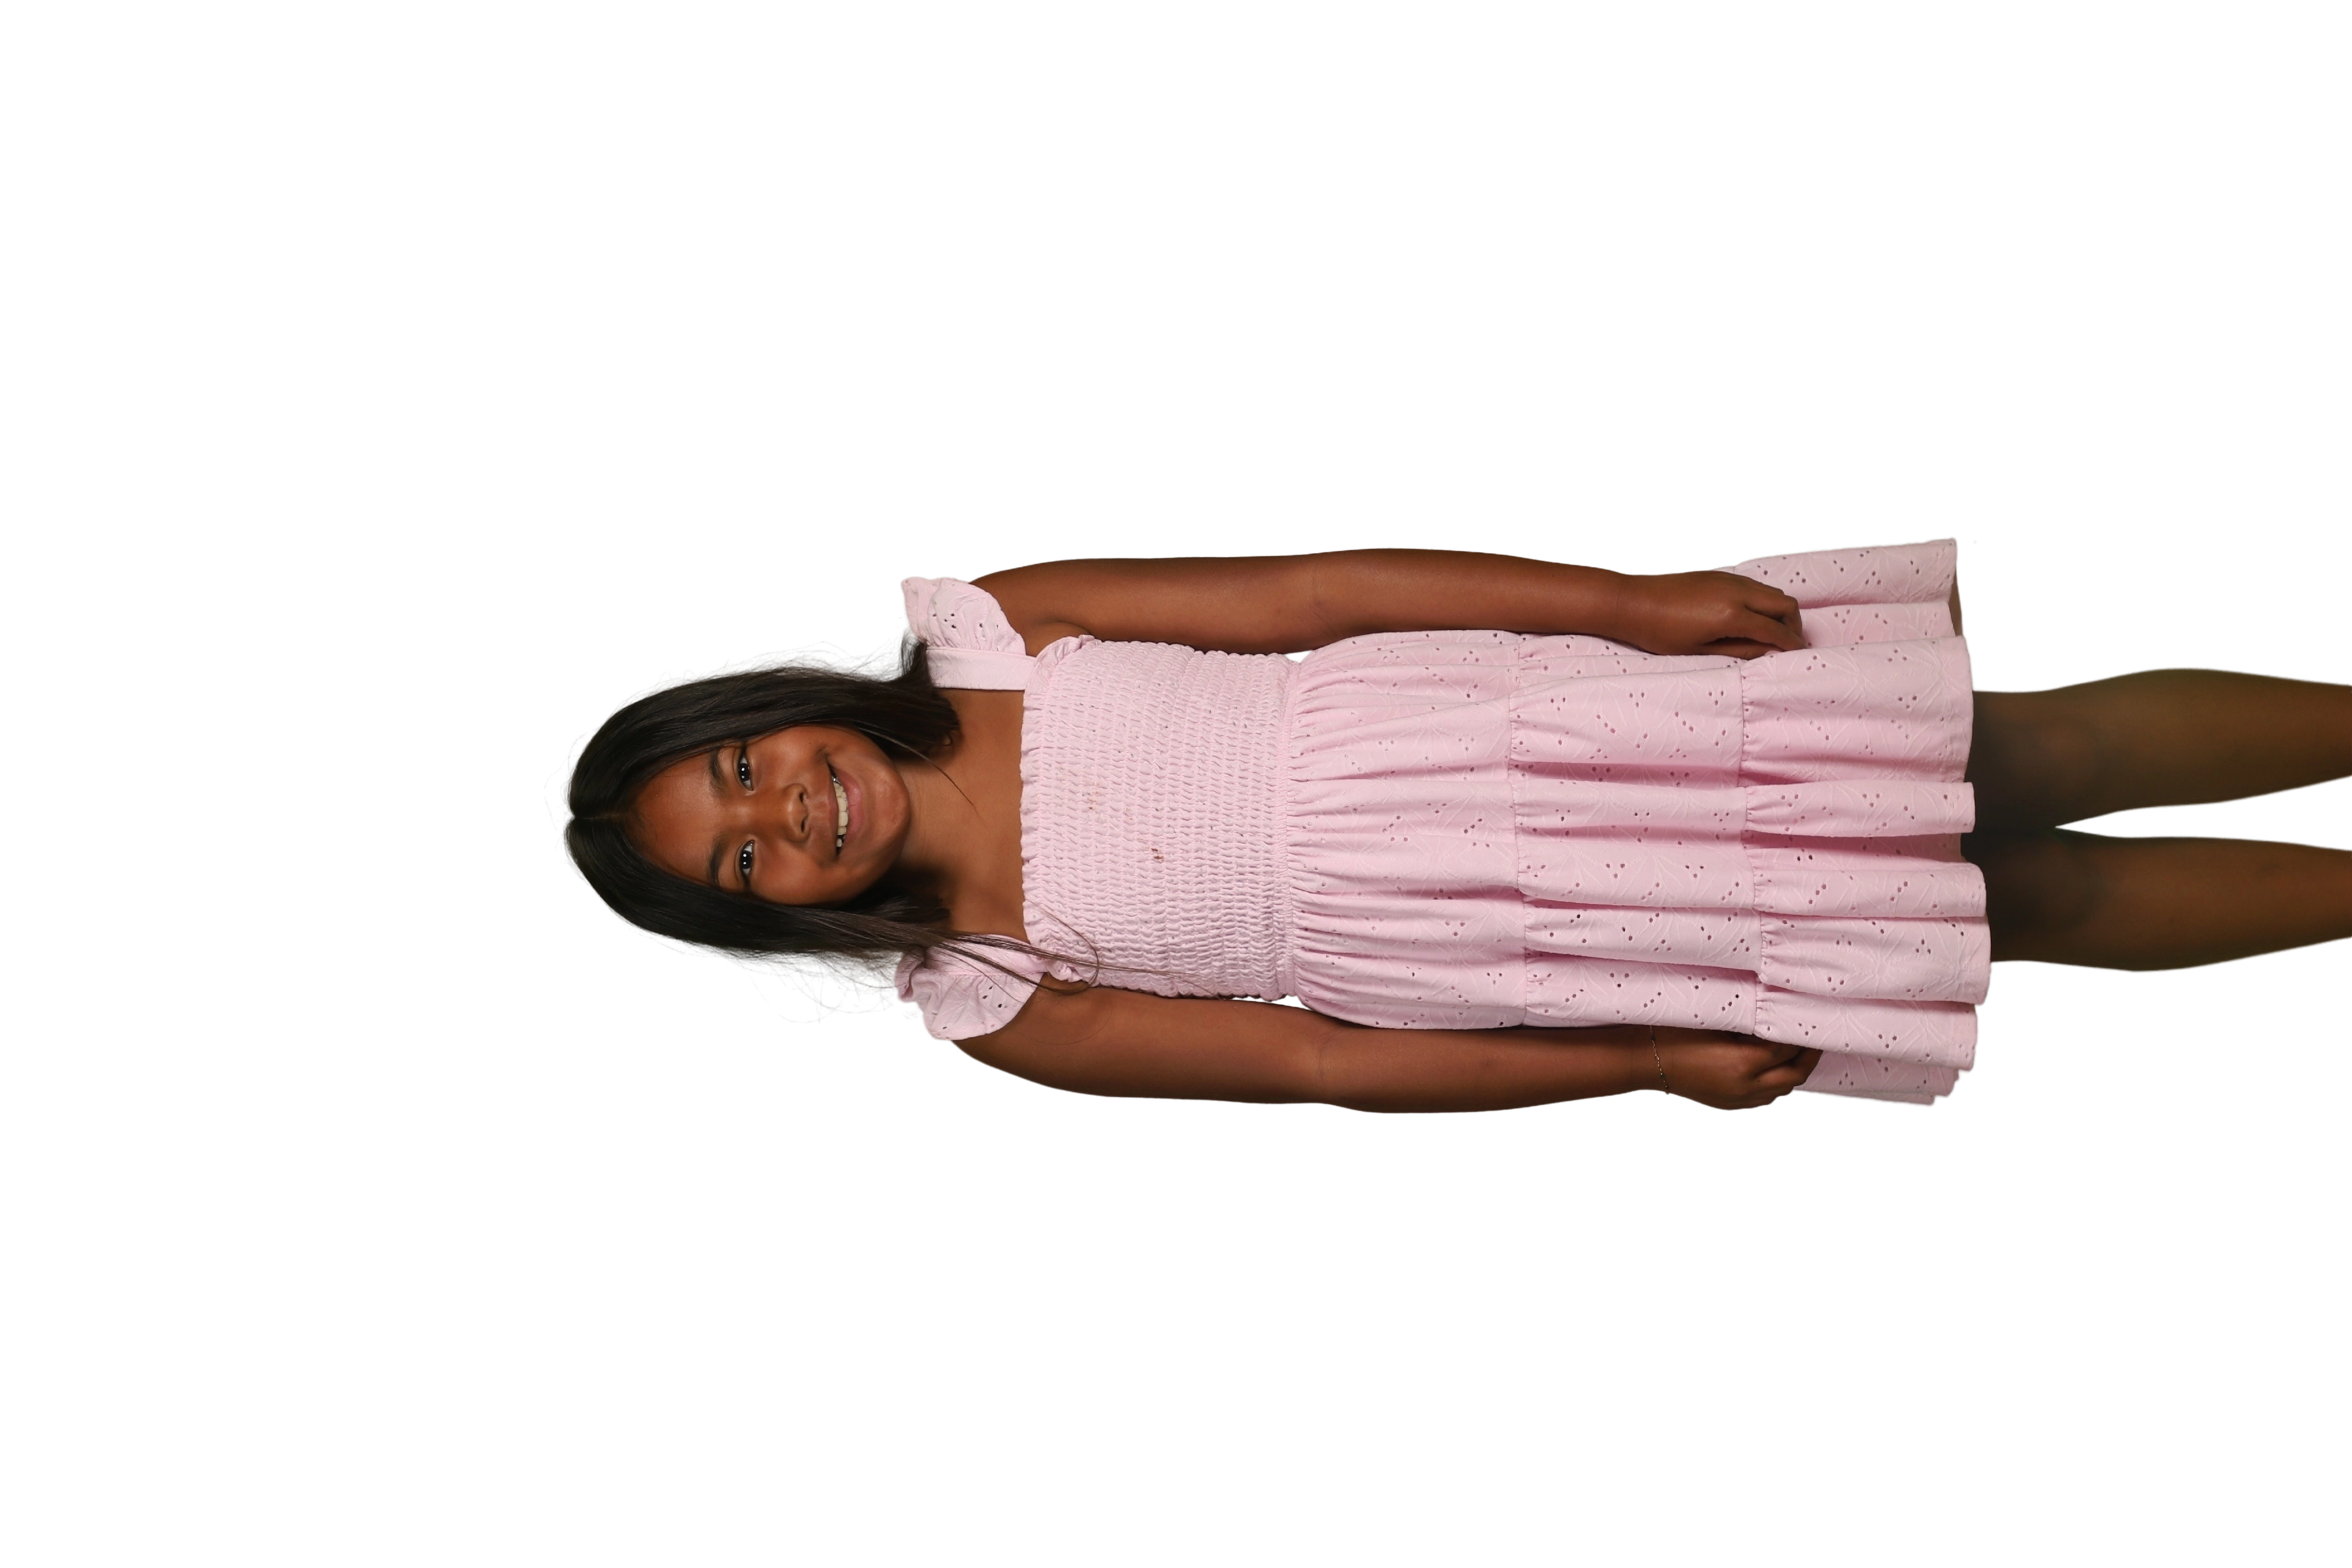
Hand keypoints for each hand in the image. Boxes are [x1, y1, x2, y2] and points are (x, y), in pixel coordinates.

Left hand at [1613, 570, 1805, 658]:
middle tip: (1788, 643)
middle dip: (1793, 625)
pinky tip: (1752, 617)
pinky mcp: (1719, 575)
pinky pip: (1755, 586)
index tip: (1797, 654)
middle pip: (1784, 604)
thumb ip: (1739, 650)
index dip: (1791, 644)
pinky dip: (1764, 601)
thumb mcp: (1699, 650)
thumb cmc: (1659, 632)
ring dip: (1779, 611)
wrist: (1630, 600)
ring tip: (1771, 633)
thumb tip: (1769, 652)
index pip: (1776, 630)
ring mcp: (1729, 580)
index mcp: (1732, 615)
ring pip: (1771, 592)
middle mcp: (1736, 592)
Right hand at [1652, 1028, 1822, 1111]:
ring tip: (1799, 1051)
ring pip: (1783, 1090)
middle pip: (1793, 1074)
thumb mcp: (1716, 1020)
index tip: (1807, 1017)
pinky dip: (1778, 1084)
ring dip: (1795, 1071)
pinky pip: (1766, 1098)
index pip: (1786, 1048)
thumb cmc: (1675, 1033)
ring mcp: (1738, 1099)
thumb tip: (1778, 1015)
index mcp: (1742, 1063)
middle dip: (1808, 1055)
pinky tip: (1777, 1070)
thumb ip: (1750, 1020)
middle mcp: (1745, 1087)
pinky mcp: (1730, 1104)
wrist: (1646, 1059)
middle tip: (1815, 1036)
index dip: (1800, 1032)